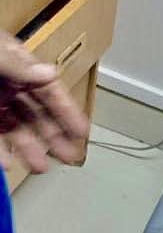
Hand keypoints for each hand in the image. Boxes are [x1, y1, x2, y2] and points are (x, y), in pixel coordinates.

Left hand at [0, 29, 88, 174]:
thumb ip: (15, 65)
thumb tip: (48, 74)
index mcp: (13, 64)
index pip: (47, 89)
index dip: (67, 110)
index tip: (83, 132)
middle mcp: (4, 85)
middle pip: (34, 113)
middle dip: (53, 136)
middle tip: (71, 158)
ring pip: (13, 129)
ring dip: (27, 148)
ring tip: (41, 168)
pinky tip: (5, 163)